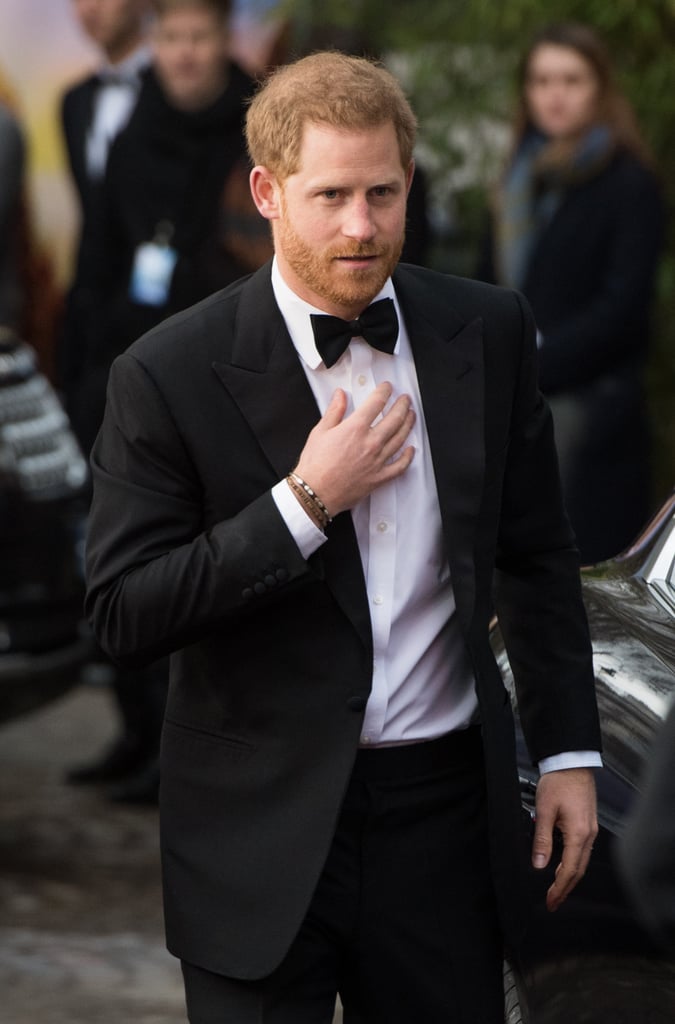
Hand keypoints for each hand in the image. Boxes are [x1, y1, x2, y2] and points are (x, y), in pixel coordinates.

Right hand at [293, 383, 415, 515]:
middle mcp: (370, 443)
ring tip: (411, 416)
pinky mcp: (379, 477)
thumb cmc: (314, 465)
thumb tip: (340, 395)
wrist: (315, 493)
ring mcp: (377, 461)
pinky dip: (408, 457)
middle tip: (405, 400)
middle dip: (402, 405)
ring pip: (400, 438)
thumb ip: (334, 411)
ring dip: (408, 424)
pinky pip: (400, 466)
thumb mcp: (320, 432)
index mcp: (355, 428)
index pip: (376, 403)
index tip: (387, 388)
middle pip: (394, 419)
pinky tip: (411, 449)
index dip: (384, 392)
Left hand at [532, 767, 597, 911]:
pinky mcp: (589, 824)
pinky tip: (563, 866)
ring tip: (556, 889)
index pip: (569, 870)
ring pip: (582, 861)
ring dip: (569, 877)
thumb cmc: (558, 782)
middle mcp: (589, 835)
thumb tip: (539, 865)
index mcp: (579, 834)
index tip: (550, 901)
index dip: (559, 888)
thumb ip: (541, 839)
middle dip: (565, 888)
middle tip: (553, 902)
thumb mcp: (544, 810)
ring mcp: (591, 829)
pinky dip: (574, 863)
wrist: (571, 762)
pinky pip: (583, 851)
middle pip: (579, 870)